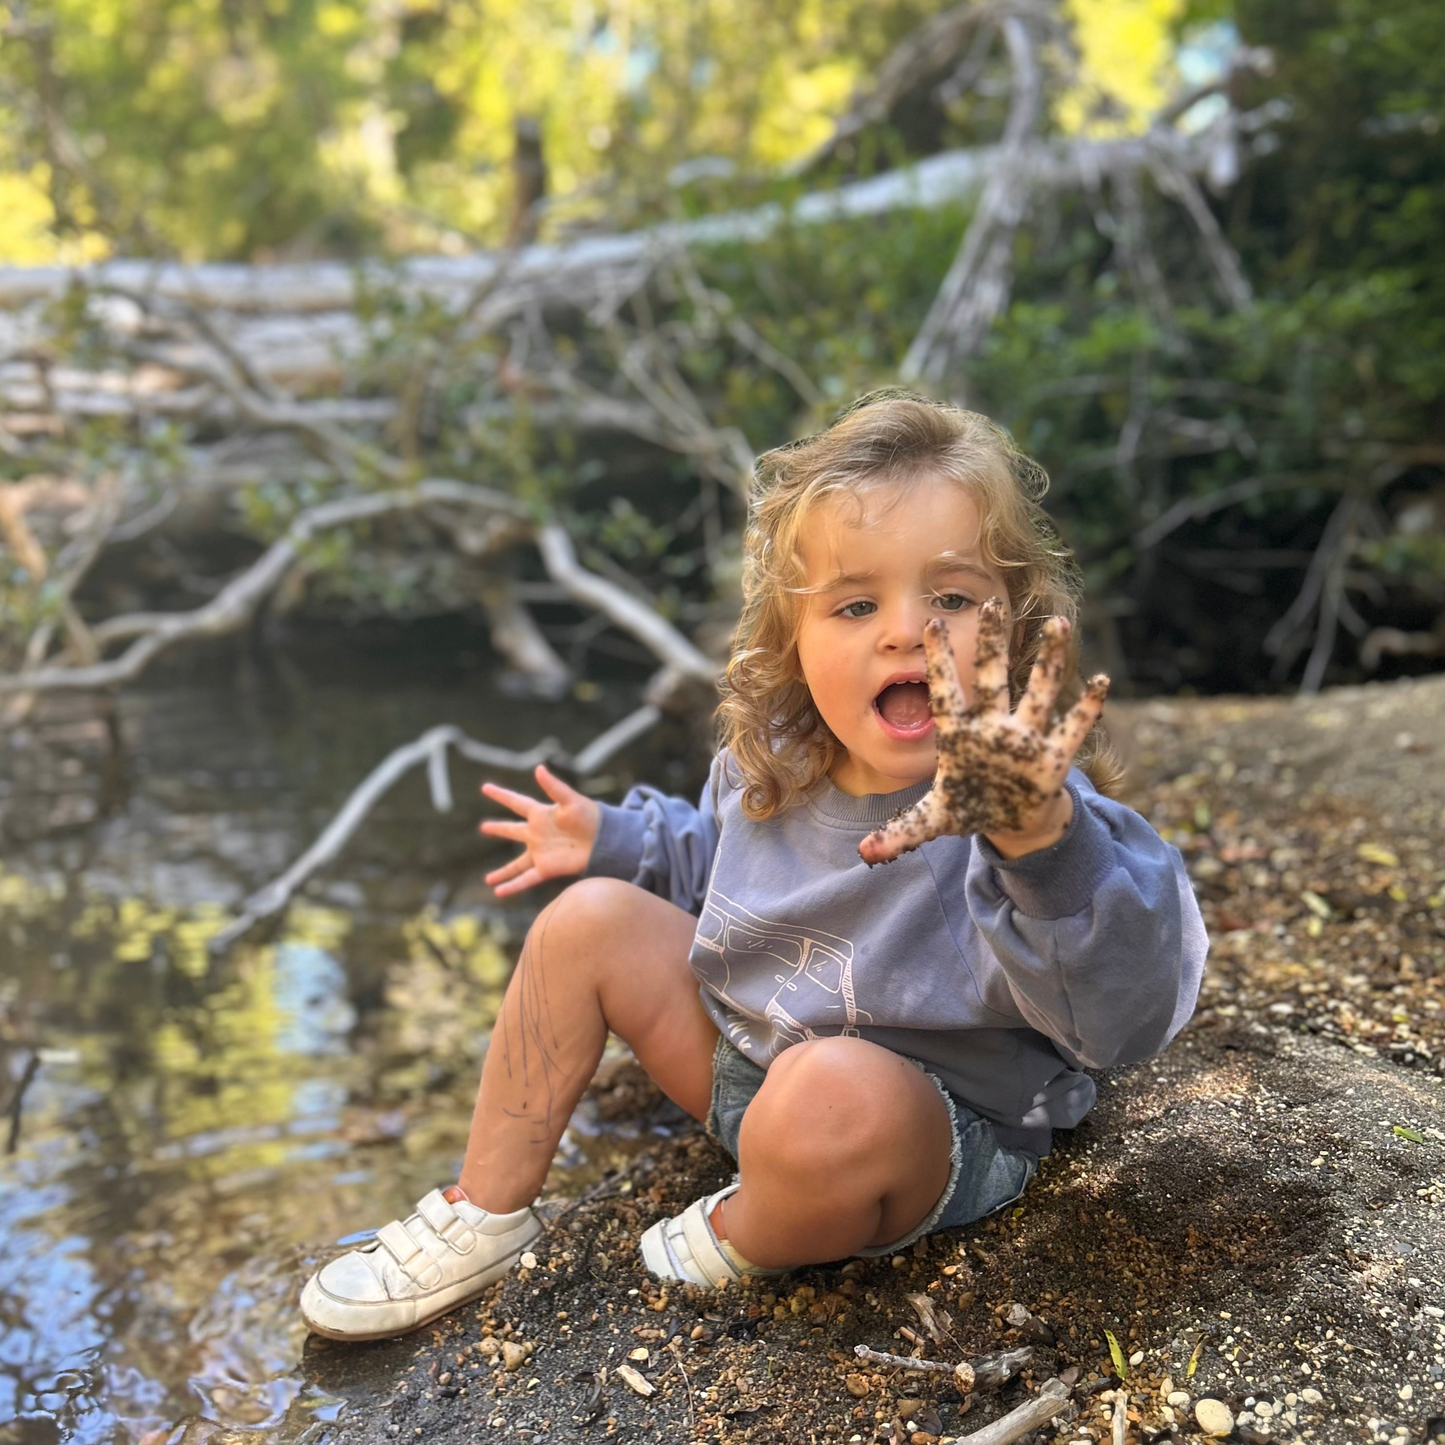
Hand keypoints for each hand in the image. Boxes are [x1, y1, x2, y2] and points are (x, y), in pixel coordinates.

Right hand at [479, 763, 600, 896]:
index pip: (516, 803)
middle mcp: (537, 834)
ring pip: (516, 864)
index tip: (486, 788)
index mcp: (541, 814)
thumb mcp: (571, 800)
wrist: (605, 840)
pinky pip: (526, 878)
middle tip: (483, 827)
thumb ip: (553, 786)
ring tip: (488, 879)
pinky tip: (499, 893)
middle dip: (499, 828)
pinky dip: (512, 886)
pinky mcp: (547, 868)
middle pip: (512, 831)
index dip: (501, 795)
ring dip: (503, 872)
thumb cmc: (591, 816)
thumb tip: (539, 768)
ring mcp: (541, 852)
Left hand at [859, 597, 1108, 864]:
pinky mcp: (1052, 760)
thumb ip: (902, 831)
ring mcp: (1025, 741)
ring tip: (1061, 623)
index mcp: (960, 737)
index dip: (939, 660)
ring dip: (1051, 662)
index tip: (931, 620)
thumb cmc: (971, 805)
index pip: (946, 692)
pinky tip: (1101, 682)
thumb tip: (864, 854)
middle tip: (993, 602)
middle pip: (994, 679)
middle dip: (994, 644)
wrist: (1011, 821)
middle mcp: (993, 729)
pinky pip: (1072, 730)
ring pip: (1039, 693)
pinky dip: (1088, 709)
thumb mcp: (934, 819)